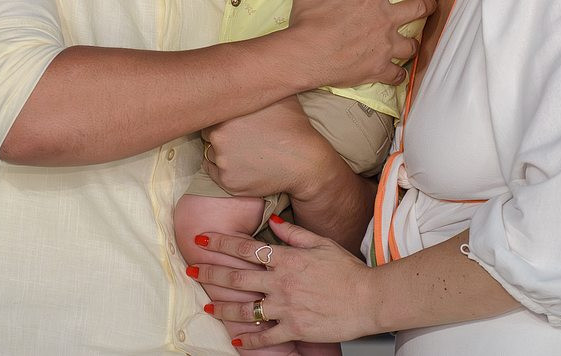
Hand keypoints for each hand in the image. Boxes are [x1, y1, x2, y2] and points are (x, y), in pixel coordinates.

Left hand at [194, 216, 381, 347]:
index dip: (221, 243)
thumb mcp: (322, 244)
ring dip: (222, 307)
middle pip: (237, 276)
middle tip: (191, 270)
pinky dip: (248, 339)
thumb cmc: (349, 271)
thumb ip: (294, 233)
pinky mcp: (294, 328)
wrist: (368, 299)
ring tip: (207, 306)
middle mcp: (281, 282)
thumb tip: (273, 221)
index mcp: (287, 259)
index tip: (203, 239)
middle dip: (210, 272)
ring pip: (245, 308)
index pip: (246, 248)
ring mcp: (286, 307)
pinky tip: (235, 340)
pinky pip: (264, 336)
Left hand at [205, 98, 344, 200]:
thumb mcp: (279, 96)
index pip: (210, 111)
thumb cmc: (293, 127)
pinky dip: (226, 169)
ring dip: (223, 151)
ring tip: (247, 150)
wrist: (306, 162)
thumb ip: (256, 84)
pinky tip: (245, 164)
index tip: (234, 120)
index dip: (222, 115)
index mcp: (228, 112)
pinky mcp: (227, 182)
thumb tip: (247, 68)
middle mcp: (219, 136)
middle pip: (208, 132)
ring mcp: (222, 160)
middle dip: (221, 133)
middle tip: (241, 136)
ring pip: (211, 153)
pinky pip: (215, 172)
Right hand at [286, 0, 434, 89]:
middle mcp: (384, 20)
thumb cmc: (308, 23)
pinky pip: (398, 75)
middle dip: (428, 5)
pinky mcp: (379, 68)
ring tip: (413, 44)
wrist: (306, 56)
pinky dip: (399, 75)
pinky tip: (397, 75)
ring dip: (413, 43)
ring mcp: (385, 46)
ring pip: (413, 45)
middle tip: (432, 4)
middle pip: (418, 8)